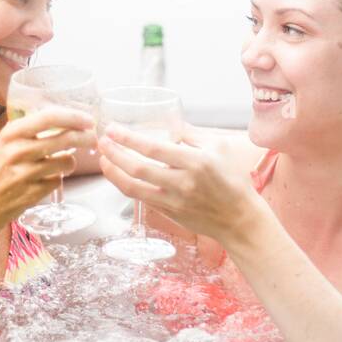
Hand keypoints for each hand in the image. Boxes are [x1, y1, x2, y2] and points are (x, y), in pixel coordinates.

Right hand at [0, 106, 94, 231]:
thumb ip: (24, 135)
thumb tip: (55, 122)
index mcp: (11, 135)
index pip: (49, 118)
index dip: (73, 116)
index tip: (87, 119)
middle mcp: (19, 151)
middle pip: (65, 139)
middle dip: (84, 137)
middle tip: (92, 138)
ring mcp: (27, 174)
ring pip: (66, 162)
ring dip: (69, 162)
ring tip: (63, 162)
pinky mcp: (33, 194)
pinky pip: (58, 181)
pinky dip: (56, 179)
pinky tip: (46, 180)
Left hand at [96, 122, 260, 242]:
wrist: (240, 219)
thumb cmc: (233, 179)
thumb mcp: (220, 148)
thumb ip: (192, 134)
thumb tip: (170, 122)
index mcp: (196, 162)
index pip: (154, 149)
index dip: (129, 138)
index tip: (113, 129)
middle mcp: (183, 183)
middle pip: (138, 168)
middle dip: (114, 153)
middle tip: (102, 141)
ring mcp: (174, 201)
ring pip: (134, 188)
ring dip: (113, 173)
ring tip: (102, 159)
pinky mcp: (170, 213)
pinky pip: (141, 198)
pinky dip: (125, 186)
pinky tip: (118, 175)